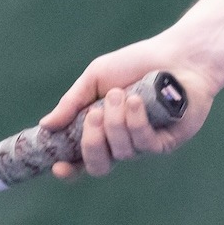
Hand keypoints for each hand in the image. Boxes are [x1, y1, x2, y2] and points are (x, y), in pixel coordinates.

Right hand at [40, 37, 220, 178]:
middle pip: (98, 166)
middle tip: (95, 114)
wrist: (178, 54)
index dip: (68, 170)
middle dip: (92, 143)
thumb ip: (72, 102)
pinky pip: (145, 144)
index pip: (81, 162)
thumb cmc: (136, 63)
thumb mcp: (97, 77)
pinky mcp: (166, 142)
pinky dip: (137, 123)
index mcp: (101, 131)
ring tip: (121, 94)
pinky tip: (137, 101)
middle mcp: (121, 143)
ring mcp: (144, 145)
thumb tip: (45, 126)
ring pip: (121, 152)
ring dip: (116, 122)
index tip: (58, 165)